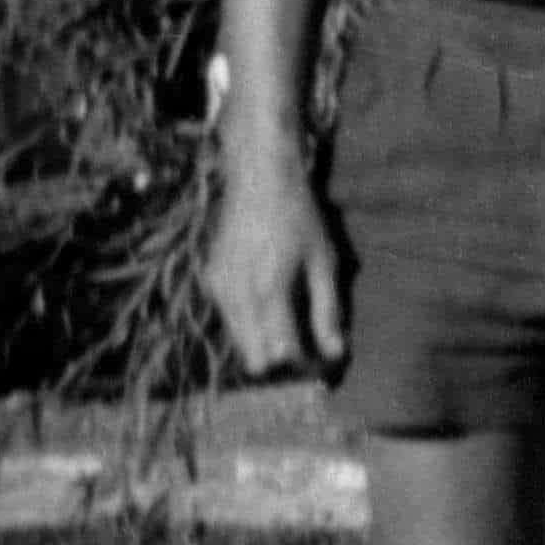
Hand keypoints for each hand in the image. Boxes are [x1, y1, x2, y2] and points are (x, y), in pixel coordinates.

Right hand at [203, 154, 346, 377]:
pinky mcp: (209, 283)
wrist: (258, 180)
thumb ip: (328, 310)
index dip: (305, 364)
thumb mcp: (324, 262)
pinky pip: (231, 321)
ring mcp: (217, 290)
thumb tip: (336, 353)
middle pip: (255, 360)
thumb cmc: (300, 218)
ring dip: (264, 346)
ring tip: (293, 328)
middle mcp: (236, 297)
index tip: (324, 360)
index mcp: (269, 291)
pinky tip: (271, 304)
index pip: (283, 354)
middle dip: (283, 363)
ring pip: (240, 344)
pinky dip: (250, 324)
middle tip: (309, 348)